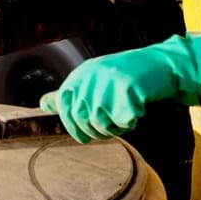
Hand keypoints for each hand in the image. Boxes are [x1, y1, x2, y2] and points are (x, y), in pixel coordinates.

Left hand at [40, 33, 200, 142]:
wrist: (157, 64)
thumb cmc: (123, 75)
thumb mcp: (92, 79)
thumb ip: (70, 93)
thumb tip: (43, 103)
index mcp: (81, 74)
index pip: (64, 105)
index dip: (72, 125)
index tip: (84, 135)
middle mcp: (91, 77)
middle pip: (81, 119)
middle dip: (94, 131)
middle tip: (109, 128)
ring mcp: (108, 83)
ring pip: (100, 124)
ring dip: (113, 128)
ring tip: (122, 117)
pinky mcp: (126, 91)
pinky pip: (122, 122)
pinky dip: (129, 123)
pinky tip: (135, 111)